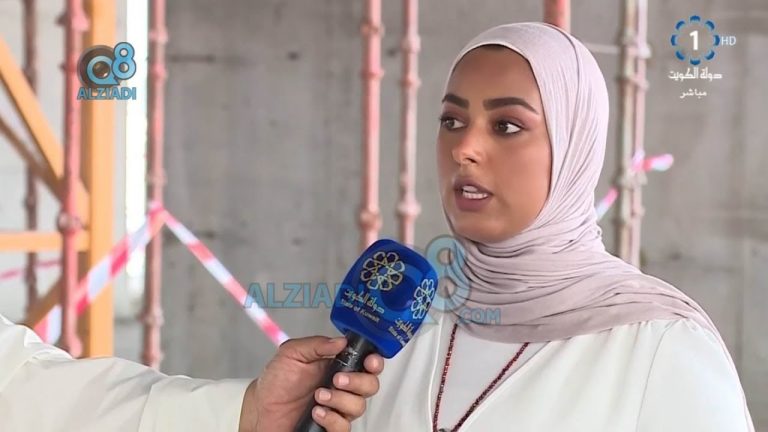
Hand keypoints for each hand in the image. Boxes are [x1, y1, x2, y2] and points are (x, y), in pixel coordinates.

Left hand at [239, 336, 384, 431]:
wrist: (261, 409)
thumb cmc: (276, 382)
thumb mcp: (292, 353)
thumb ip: (316, 344)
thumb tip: (340, 341)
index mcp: (336, 366)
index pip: (366, 363)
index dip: (374, 362)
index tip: (370, 362)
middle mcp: (341, 387)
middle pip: (370, 385)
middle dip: (358, 381)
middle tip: (337, 379)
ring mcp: (337, 408)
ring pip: (359, 406)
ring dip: (340, 400)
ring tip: (319, 396)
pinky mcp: (330, 426)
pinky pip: (344, 427)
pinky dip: (332, 419)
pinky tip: (318, 412)